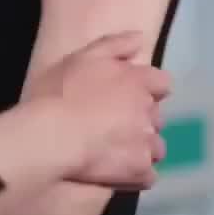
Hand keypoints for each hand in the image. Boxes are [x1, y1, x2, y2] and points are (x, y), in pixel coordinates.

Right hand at [27, 32, 169, 190]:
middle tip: (114, 125)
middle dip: (142, 120)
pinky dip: (137, 174)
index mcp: (138, 81)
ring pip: (156, 147)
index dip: (148, 89)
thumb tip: (140, 38)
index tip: (129, 96)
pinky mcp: (139, 170)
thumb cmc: (61, 94)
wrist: (52, 137)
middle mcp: (148, 111)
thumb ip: (114, 45)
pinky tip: (119, 172)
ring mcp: (146, 143)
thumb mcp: (82, 58)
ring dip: (142, 148)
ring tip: (117, 152)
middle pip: (157, 117)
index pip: (162, 83)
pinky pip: (149, 176)